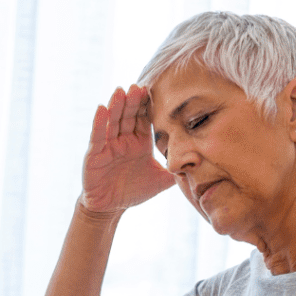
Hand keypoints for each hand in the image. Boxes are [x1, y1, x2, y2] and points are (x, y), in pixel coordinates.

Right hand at [80, 84, 175, 215]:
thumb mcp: (160, 181)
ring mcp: (108, 145)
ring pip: (113, 121)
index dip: (148, 105)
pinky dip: (99, 123)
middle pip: (129, 115)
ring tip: (121, 91)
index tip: (155, 90)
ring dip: (116, 106)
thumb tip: (201, 166)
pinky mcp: (94, 154)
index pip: (144, 118)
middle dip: (133, 101)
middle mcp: (124, 139)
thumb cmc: (133, 192)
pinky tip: (101, 108)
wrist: (110, 208)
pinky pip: (97, 136)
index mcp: (140, 142)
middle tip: (140, 87)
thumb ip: (177, 172)